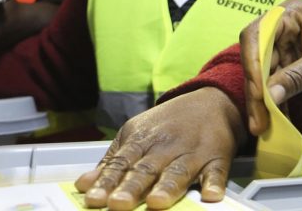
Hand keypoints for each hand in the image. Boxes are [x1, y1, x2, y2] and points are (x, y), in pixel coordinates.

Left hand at [75, 88, 245, 209]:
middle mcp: (166, 147)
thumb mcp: (136, 133)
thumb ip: (112, 161)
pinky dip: (214, 184)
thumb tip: (84, 185)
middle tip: (118, 204)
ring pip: (178, 172)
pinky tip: (211, 195)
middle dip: (132, 187)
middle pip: (147, 170)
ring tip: (157, 202)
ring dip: (168, 187)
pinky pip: (216, 172)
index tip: (95, 199)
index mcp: (143, 140)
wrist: (211, 100)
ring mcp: (193, 153)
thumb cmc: (169, 123)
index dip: (107, 182)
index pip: (121, 164)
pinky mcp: (217, 158)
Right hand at [240, 0, 301, 135]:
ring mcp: (283, 43)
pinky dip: (275, 98)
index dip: (252, 65)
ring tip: (262, 126)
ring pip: (262, 72)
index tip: (258, 94)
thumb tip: (268, 96)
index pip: (257, 36)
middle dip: (256, 90)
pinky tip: (275, 119)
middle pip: (256, 57)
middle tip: (258, 121)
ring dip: (262, 100)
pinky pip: (275, 79)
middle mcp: (281, 25)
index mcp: (290, 14)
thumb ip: (298, 77)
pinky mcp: (289, 59)